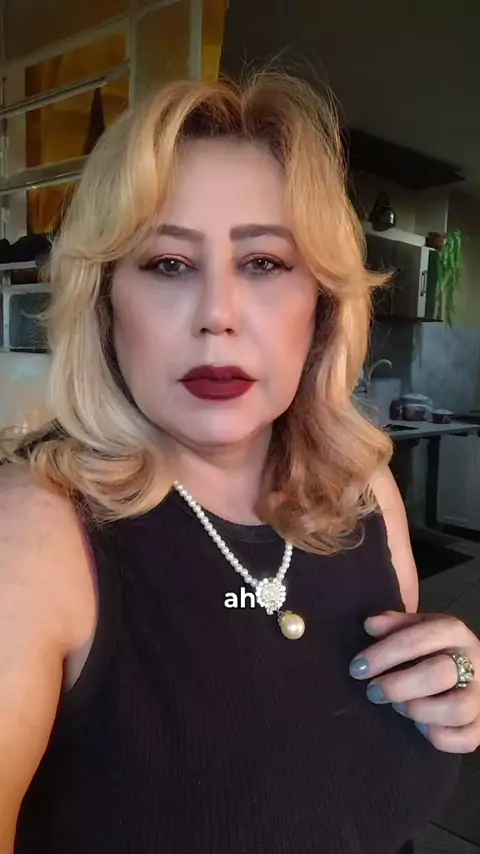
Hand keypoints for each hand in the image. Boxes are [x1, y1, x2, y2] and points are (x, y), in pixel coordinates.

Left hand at [349, 611, 479, 752]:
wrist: (471, 668)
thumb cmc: (434, 647)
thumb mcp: (417, 627)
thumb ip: (394, 625)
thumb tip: (369, 625)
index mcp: (454, 632)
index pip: (418, 639)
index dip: (384, 654)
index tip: (357, 668)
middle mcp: (474, 661)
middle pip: (438, 674)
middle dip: (398, 686)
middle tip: (373, 692)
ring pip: (457, 709)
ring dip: (419, 711)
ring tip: (398, 706)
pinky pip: (466, 739)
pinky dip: (439, 737)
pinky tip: (420, 726)